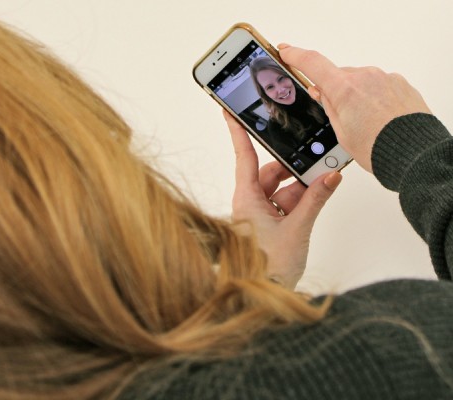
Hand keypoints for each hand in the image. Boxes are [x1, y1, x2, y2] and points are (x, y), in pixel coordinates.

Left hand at [225, 111, 340, 289]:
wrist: (264, 297)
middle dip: (294, 170)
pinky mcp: (269, 226)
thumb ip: (316, 200)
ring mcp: (259, 215)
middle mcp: (250, 204)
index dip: (238, 132)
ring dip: (302, 189)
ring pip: (281, 190)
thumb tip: (331, 176)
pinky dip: (301, 202)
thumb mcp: (298, 228)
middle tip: (317, 162)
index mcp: (246, 199)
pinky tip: (317, 198)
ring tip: (322, 185)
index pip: (244, 157)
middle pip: (271, 173)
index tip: (230, 110)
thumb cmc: (269, 267)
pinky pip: (285, 204)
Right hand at [278, 44, 431, 171]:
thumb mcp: (341, 133)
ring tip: (364, 123)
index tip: (285, 52)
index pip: (312, 63)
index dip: (295, 55)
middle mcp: (364, 76)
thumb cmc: (379, 148)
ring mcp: (384, 77)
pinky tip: (377, 118)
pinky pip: (377, 84)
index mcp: (344, 89)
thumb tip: (319, 91)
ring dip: (355, 96)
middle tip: (338, 116)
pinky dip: (373, 97)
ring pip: (358, 81)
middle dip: (333, 91)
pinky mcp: (399, 82)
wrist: (414, 153)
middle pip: (337, 76)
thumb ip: (328, 107)